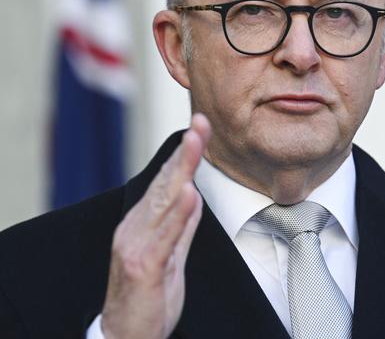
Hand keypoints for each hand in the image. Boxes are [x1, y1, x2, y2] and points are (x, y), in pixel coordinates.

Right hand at [101, 113, 210, 338]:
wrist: (127, 335)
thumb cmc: (147, 296)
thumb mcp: (170, 255)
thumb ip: (181, 226)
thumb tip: (195, 195)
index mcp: (142, 223)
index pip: (167, 182)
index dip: (184, 154)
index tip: (200, 127)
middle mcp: (135, 228)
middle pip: (164, 184)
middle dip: (185, 152)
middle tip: (200, 124)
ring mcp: (136, 246)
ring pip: (162, 202)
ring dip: (181, 171)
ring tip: (195, 145)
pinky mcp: (142, 267)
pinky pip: (163, 238)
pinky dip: (177, 216)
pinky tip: (190, 195)